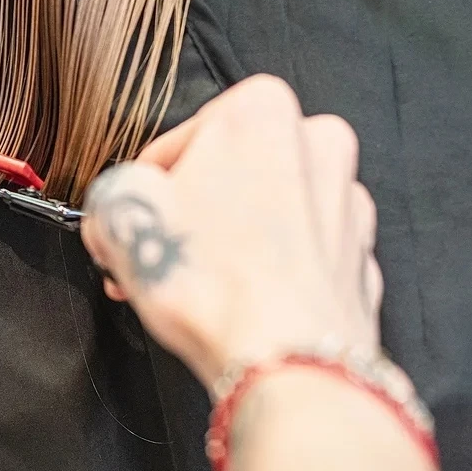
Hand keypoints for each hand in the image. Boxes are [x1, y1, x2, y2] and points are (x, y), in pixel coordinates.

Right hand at [81, 75, 381, 389]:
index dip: (144, 187)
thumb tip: (119, 204)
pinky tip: (232, 299)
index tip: (134, 218)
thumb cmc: (212, 283)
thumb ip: (113, 191)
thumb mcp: (119, 213)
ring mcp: (347, 201)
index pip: (178, 140)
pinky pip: (294, 253)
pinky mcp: (359, 256)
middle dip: (188, 213)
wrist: (283, 361)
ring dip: (223, 240)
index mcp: (262, 108)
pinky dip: (264, 269)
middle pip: (227, 173)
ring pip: (264, 211)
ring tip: (188, 283)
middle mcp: (318, 142)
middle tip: (156, 252)